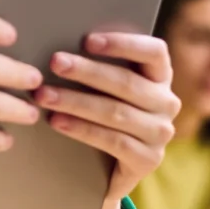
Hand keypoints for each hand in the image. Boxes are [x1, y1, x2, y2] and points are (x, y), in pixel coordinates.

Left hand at [34, 33, 179, 201]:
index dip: (123, 44)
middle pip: (127, 83)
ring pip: (116, 112)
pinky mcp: (149, 160)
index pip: (154, 52)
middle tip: (54, 62)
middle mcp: (166, 103)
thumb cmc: (96, 113)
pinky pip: (114, 142)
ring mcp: (160, 133)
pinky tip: (57, 122)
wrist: (103, 168)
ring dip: (76, 101)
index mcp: (159, 76)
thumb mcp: (99, 88)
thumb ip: (92, 66)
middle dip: (86, 71)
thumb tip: (60, 49)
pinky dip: (82, 130)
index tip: (88, 40)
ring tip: (43, 95)